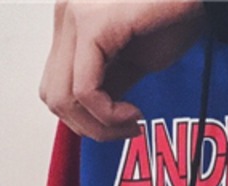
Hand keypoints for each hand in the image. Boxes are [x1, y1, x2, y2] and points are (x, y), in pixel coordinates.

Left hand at [40, 1, 205, 141]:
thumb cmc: (175, 16)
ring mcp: (74, 15)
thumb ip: (108, 83)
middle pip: (52, 95)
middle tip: (127, 130)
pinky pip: (85, 91)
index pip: (54, 86)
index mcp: (71, 20)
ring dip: (99, 126)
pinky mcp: (91, 23)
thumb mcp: (133, 60)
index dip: (84, 120)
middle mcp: (65, 12)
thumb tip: (93, 116)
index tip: (123, 124)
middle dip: (90, 128)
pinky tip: (134, 113)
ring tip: (132, 122)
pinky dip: (107, 114)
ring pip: (63, 98)